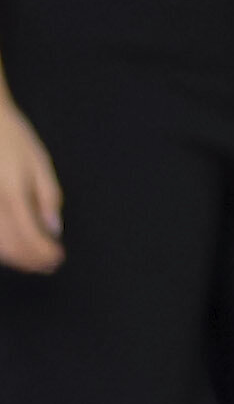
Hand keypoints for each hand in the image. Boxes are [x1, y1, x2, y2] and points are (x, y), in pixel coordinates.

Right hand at [0, 97, 57, 271]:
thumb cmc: (11, 139)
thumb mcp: (39, 163)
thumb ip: (48, 198)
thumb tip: (52, 230)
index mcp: (12, 195)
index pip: (31, 238)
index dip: (45, 254)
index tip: (58, 258)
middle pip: (10, 248)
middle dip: (31, 261)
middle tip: (48, 264)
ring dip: (15, 258)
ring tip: (32, 260)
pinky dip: (0, 245)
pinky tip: (11, 246)